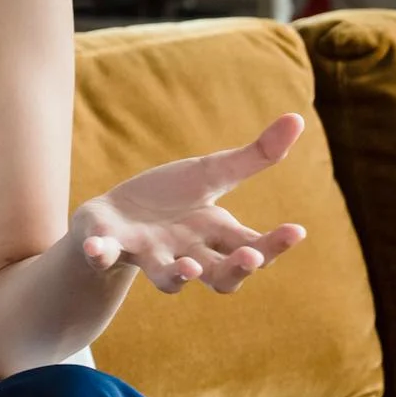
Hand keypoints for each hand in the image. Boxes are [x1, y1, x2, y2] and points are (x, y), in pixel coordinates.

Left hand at [71, 114, 308, 293]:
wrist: (114, 214)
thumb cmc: (169, 198)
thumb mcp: (210, 174)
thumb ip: (252, 157)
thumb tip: (299, 117)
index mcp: (216, 237)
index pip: (254, 247)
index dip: (274, 244)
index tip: (296, 229)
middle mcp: (188, 254)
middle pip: (220, 276)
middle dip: (237, 269)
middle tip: (251, 258)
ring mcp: (148, 255)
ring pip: (168, 278)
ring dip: (177, 275)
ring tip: (187, 267)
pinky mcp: (108, 248)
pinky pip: (104, 256)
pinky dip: (100, 254)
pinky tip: (96, 250)